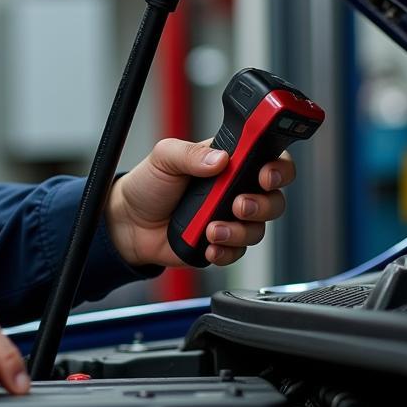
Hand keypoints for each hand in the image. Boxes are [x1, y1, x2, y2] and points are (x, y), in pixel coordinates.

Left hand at [106, 138, 294, 268]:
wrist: (129, 222)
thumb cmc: (148, 185)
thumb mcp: (164, 158)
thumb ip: (190, 154)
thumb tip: (219, 158)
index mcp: (228, 162)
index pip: (268, 159)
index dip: (277, 167)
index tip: (265, 175)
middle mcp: (235, 190)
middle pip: (274, 198)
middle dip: (262, 204)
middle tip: (238, 205)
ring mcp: (229, 218)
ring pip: (258, 229)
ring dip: (239, 231)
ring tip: (212, 229)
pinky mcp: (221, 243)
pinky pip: (238, 252)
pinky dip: (226, 251)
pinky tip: (208, 245)